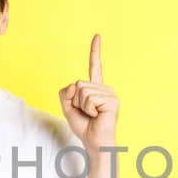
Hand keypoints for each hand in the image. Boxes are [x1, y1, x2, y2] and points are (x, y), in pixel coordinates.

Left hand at [58, 34, 118, 148]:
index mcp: (96, 88)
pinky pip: (89, 99)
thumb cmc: (84, 126)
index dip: (95, 51)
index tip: (97, 36)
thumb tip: (75, 84)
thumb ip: (65, 93)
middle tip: (87, 113)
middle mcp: (105, 88)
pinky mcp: (112, 100)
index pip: (95, 66)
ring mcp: (110, 94)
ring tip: (92, 115)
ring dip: (81, 106)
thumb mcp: (68, 107)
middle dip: (75, 101)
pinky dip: (88, 109)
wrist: (95, 142)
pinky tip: (97, 116)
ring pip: (82, 91)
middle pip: (78, 84)